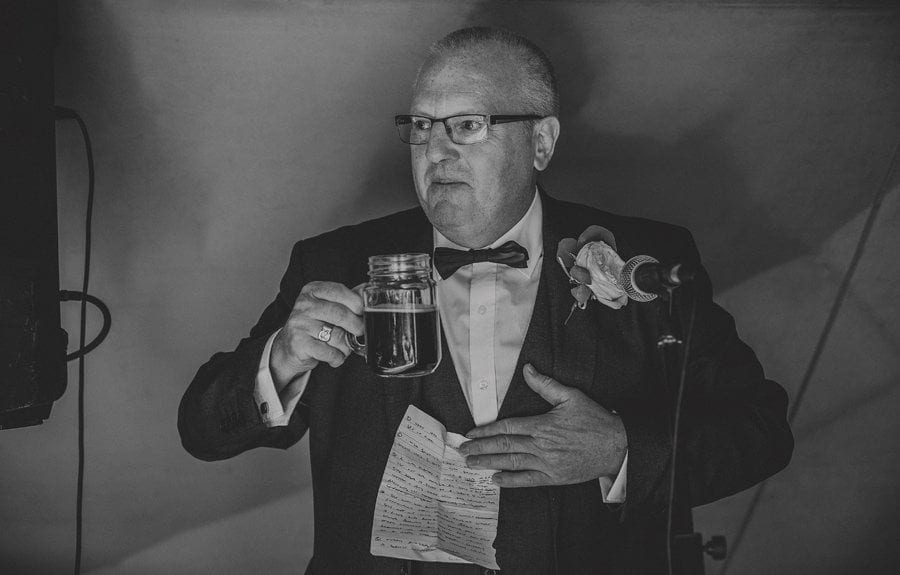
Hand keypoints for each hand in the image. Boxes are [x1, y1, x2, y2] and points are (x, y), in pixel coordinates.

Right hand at [270, 281, 363, 392]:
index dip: (357, 303)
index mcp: (313, 290)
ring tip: (344, 347)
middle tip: (360, 331)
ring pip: (336, 336)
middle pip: (340, 314)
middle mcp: (304, 304)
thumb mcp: (328, 306)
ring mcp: (300, 323)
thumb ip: (347, 298)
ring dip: (346, 346)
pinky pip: (329, 352)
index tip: (364, 312)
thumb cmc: (314, 324)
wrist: (289, 346)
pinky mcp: (299, 343)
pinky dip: (337, 358)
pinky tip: (335, 357)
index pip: (339, 291)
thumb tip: (369, 292)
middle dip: (356, 325)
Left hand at [460, 364, 626, 486]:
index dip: (486, 431)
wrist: (616, 446)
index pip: (507, 428)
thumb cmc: (595, 421)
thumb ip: (546, 385)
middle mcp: (541, 446)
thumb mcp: (571, 397)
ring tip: (471, 463)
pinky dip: (510, 481)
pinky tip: (496, 479)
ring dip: (489, 463)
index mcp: (542, 425)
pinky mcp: (554, 477)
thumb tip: (528, 370)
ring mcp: (547, 464)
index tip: (472, 433)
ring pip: (511, 463)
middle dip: (480, 448)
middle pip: (504, 446)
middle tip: (462, 450)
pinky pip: (527, 481)